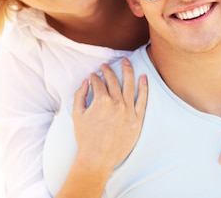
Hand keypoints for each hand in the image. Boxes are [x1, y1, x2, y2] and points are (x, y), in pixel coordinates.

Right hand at [72, 58, 147, 174]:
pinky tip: (143, 77)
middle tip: (106, 66)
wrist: (97, 159)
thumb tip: (85, 82)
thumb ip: (79, 95)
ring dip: (127, 71)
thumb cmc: (85, 138)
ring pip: (129, 85)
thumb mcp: (77, 115)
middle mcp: (116, 103)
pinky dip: (144, 87)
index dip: (94, 77)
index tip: (93, 76)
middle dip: (108, 71)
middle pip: (113, 80)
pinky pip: (143, 99)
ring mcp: (128, 110)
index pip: (98, 82)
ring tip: (126, 62)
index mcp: (101, 101)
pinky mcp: (137, 119)